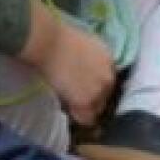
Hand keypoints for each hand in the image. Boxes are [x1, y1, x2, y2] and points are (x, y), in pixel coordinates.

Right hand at [23, 5, 114, 126]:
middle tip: (74, 94)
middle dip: (91, 98)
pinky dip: (78, 116)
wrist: (50, 44)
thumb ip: (92, 61)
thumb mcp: (85, 46)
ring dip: (84, 107)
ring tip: (69, 99)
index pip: (108, 81)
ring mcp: (99, 91)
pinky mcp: (87, 101)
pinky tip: (69, 108)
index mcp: (109, 60)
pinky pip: (86, 119)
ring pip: (96, 109)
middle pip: (104, 97)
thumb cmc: (59, 40)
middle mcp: (109, 77)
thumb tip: (87, 75)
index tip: (83, 87)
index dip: (95, 85)